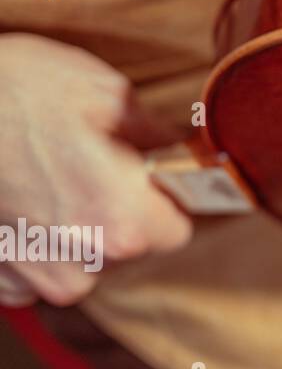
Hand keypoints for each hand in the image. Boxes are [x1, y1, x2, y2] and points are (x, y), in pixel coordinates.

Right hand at [0, 34, 191, 306]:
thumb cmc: (13, 90)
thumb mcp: (103, 92)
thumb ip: (152, 132)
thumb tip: (175, 147)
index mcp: (122, 221)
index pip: (177, 228)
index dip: (166, 196)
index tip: (149, 173)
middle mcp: (80, 263)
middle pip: (130, 247)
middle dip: (120, 209)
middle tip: (88, 163)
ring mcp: (33, 277)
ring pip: (83, 260)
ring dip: (76, 227)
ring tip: (46, 176)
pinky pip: (36, 269)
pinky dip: (34, 241)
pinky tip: (17, 200)